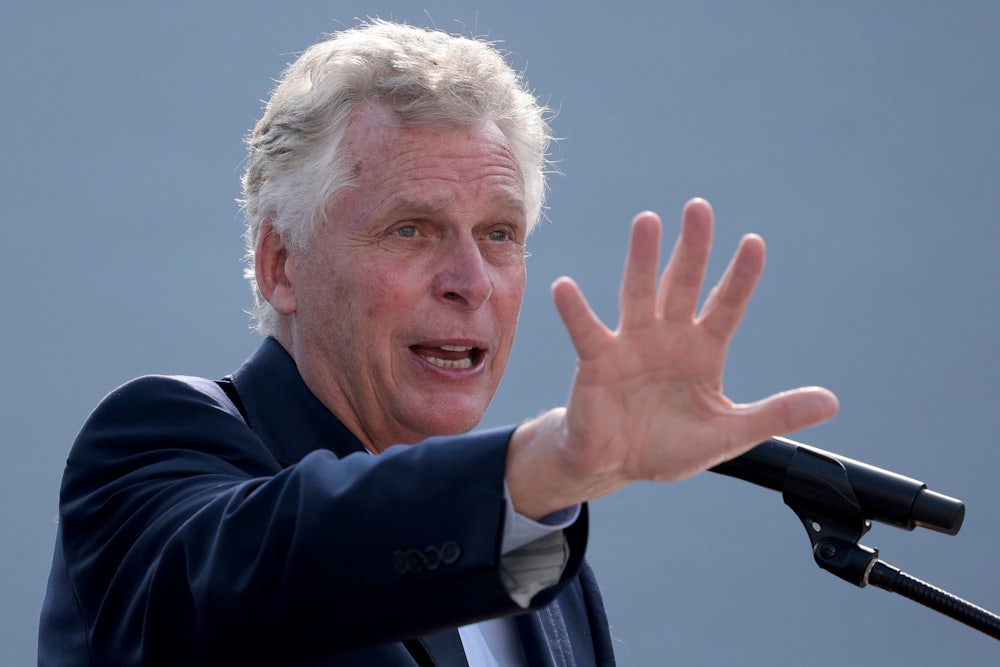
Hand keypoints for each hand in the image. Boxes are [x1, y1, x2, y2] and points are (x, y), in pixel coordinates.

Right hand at [506, 198, 838, 517]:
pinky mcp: (596, 362)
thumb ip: (776, 413)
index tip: (754, 242)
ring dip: (642, 259)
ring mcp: (630, 345)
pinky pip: (586, 331)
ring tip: (647, 222)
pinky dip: (575, 310)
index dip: (740, 276)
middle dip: (692, 247)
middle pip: (682, 284)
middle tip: (699, 207)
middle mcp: (668, 338)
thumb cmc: (669, 446)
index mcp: (703, 351)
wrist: (615, 465)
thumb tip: (831, 401)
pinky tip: (565, 287)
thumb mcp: (730, 434)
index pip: (726, 305)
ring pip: (638, 294)